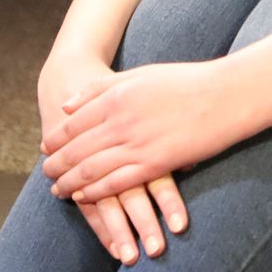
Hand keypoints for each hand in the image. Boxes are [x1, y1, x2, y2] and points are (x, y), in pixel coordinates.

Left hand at [38, 53, 189, 264]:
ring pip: (90, 169)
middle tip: (46, 173)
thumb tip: (68, 104)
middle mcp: (120, 120)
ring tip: (58, 189)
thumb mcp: (139, 75)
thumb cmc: (187, 80)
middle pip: (76, 148)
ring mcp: (136, 144)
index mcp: (116, 96)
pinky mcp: (154, 164)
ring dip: (69, 182)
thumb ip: (101, 89)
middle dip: (56, 164)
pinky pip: (116, 183)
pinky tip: (84, 197)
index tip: (47, 148)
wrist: (225, 95)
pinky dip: (95, 191)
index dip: (56, 138)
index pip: (73, 123)